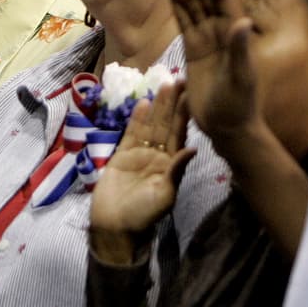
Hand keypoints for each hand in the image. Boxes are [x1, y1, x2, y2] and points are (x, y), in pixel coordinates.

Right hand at [90, 82, 195, 264]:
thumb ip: (175, 171)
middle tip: (179, 79)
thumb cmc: (143, 215)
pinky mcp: (122, 155)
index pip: (180, 134)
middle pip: (166, 124)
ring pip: (150, 125)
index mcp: (171, 164)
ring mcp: (140, 154)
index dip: (185, 115)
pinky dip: (137, 119)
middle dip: (172, 103)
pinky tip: (143, 103)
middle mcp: (158, 155)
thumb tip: (192, 149)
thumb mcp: (164, 195)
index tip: (192, 94)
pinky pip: (131, 133)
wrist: (115, 227)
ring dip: (157, 106)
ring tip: (163, 85)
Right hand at [169, 0, 260, 147]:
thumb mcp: (242, 78)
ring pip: (194, 5)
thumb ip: (241, 49)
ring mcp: (208, 40)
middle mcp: (222, 31)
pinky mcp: (195, 50)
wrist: (228, 128)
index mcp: (234, 33)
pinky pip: (185, 22)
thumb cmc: (239, 105)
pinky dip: (178, 4)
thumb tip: (242, 21)